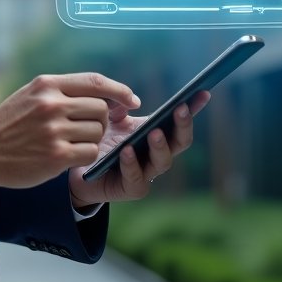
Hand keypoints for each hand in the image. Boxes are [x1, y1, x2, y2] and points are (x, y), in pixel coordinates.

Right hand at [0, 74, 139, 189]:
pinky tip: (70, 157)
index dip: (119, 90)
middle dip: (102, 121)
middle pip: (101, 108)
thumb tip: (101, 93)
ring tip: (73, 143)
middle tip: (88, 129)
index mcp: (47, 84)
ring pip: (98, 131)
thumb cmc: (9, 124)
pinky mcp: (55, 155)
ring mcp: (54, 130)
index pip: (95, 81)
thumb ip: (62, 91)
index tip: (132, 100)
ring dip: (93, 140)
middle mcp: (52, 103)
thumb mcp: (31, 95)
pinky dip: (86, 156)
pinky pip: (90, 152)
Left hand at [67, 91, 210, 207]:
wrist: (78, 168)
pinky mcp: (131, 189)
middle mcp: (156, 154)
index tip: (202, 92)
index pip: (178, 120)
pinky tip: (127, 151)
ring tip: (155, 132)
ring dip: (161, 146)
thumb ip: (119, 104)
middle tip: (180, 109)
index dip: (193, 107)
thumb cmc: (99, 139)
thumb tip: (134, 102)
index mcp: (154, 133)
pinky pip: (137, 179)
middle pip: (180, 142)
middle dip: (182, 125)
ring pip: (163, 162)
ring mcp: (146, 173)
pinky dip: (132, 164)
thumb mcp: (108, 116)